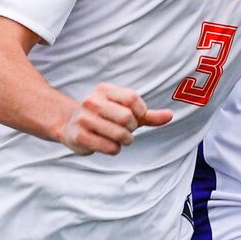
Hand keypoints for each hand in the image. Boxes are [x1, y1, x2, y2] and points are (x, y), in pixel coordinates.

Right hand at [55, 83, 171, 154]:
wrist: (70, 125)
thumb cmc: (105, 117)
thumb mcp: (127, 112)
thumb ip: (149, 115)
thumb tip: (170, 115)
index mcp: (104, 90)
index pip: (132, 98)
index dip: (141, 111)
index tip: (137, 116)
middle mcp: (92, 101)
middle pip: (127, 117)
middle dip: (132, 128)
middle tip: (126, 130)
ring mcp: (84, 119)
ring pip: (119, 134)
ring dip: (125, 140)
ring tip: (119, 138)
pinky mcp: (79, 136)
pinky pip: (110, 147)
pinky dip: (115, 149)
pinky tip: (108, 144)